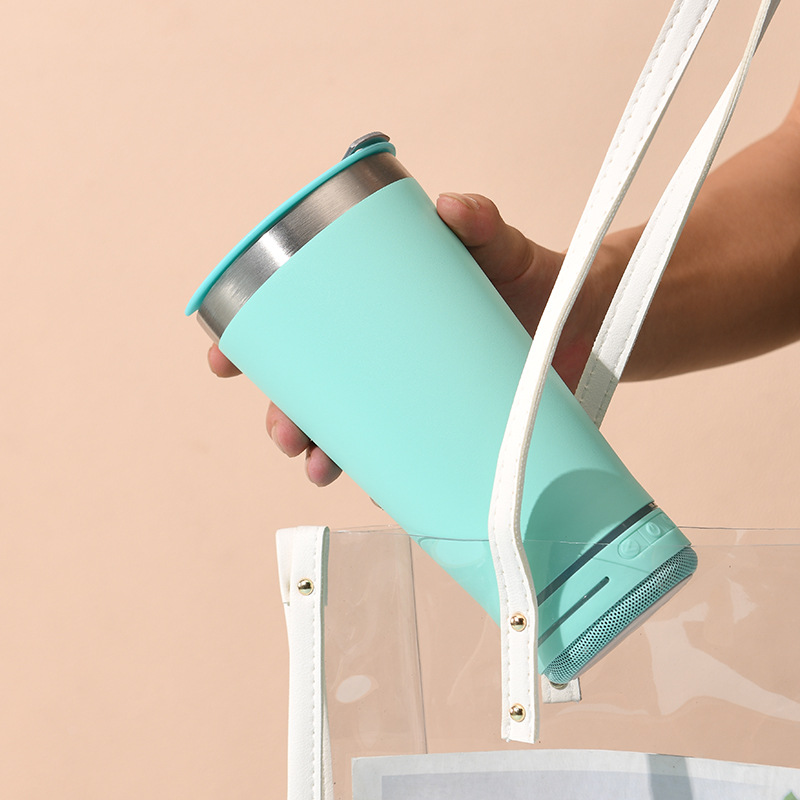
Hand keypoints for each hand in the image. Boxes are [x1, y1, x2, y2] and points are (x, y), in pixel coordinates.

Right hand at [208, 192, 601, 485]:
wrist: (585, 318)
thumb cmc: (526, 274)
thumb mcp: (495, 244)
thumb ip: (478, 221)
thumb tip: (452, 206)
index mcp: (377, 310)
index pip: (301, 326)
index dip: (254, 345)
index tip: (223, 359)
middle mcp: (384, 356)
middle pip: (312, 389)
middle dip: (285, 416)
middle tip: (287, 434)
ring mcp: (411, 395)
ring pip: (347, 431)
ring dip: (321, 455)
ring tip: (320, 469)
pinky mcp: (444, 428)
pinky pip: (400, 459)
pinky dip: (382, 477)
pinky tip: (378, 488)